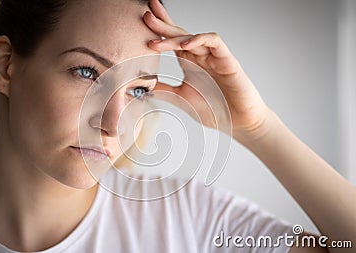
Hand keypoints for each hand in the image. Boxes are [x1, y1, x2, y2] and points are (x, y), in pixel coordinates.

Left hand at [144, 0, 273, 141]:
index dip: (161, 27)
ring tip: (157, 39)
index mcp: (190, 62)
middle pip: (180, 34)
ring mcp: (214, 56)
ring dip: (175, 36)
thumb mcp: (181, 98)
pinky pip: (214, 42)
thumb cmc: (215, 109)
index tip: (145, 18)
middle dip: (163, 24)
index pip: (173, 40)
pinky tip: (185, 44)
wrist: (238, 122)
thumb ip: (164, 89)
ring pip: (193, 37)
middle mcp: (201, 56)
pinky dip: (200, 39)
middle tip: (147, 15)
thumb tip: (143, 85)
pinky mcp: (227, 60)